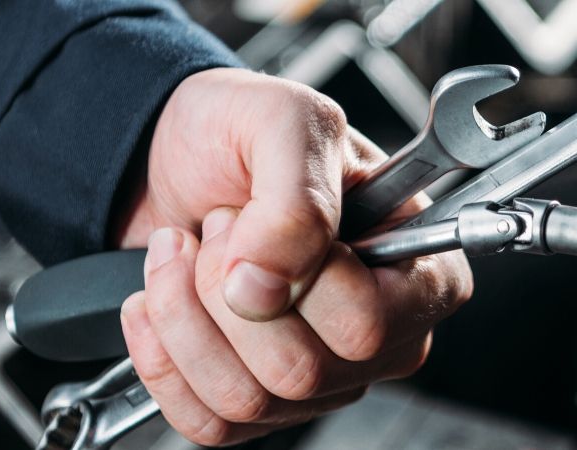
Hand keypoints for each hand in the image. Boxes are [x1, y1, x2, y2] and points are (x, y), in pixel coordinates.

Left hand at [114, 68, 472, 444]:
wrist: (165, 153)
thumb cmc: (243, 133)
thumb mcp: (284, 124)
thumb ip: (296, 202)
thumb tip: (266, 287)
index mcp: (419, 270)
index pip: (367, 324)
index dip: (297, 280)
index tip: (249, 218)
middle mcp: (382, 336)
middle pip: (303, 373)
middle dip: (224, 294)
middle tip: (215, 228)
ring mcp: (322, 376)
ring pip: (247, 400)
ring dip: (184, 317)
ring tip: (179, 253)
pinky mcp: (258, 400)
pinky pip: (207, 422)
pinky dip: (162, 358)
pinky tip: (158, 301)